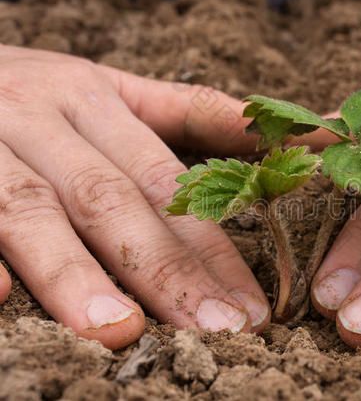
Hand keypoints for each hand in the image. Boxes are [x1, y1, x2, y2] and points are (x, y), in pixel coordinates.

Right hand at [0, 45, 338, 348]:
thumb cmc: (35, 88)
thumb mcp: (108, 88)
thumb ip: (189, 110)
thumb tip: (273, 133)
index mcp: (93, 100)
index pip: (165, 181)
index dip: (210, 246)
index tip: (249, 307)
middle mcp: (40, 120)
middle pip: (112, 201)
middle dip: (167, 271)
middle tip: (216, 332)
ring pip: (33, 212)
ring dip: (76, 274)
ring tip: (122, 333)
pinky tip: (0, 299)